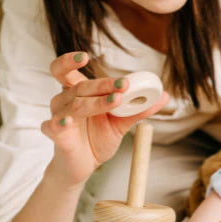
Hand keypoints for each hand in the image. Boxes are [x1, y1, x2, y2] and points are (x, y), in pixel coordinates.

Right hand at [41, 51, 168, 185]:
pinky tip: (68, 121)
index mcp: (78, 93)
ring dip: (96, 102)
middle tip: (124, 84)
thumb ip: (140, 108)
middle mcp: (65, 102)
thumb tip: (165, 95)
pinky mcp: (57, 137)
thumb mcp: (122, 122)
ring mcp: (59, 118)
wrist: (85, 165)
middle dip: (104, 84)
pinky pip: (55, 127)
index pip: (65, 70)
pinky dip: (60, 123)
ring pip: (75, 105)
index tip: (85, 56)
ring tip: (116, 101)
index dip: (70, 61)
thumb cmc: (98, 138)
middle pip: (80, 86)